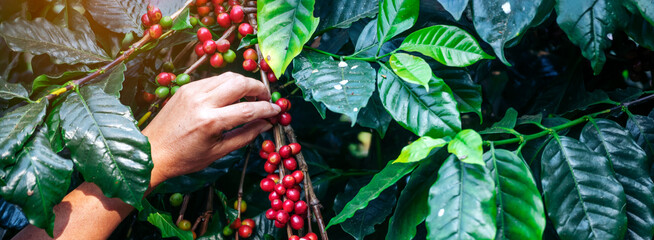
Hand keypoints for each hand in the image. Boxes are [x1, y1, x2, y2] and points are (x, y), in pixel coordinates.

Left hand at [142, 72, 280, 184]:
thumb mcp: (219, 152)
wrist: (151, 151)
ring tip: (251, 97)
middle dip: (259, 88)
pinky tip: (231, 97)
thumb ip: (245, 135)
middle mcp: (202, 101)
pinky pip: (214, 80)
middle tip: (266, 99)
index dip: (267, 109)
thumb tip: (266, 124)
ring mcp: (192, 91)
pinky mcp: (186, 87)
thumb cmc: (185, 158)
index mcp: (210, 121)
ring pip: (228, 77)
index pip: (248, 109)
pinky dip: (228, 85)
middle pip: (240, 83)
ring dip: (244, 84)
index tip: (277, 111)